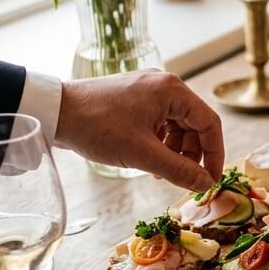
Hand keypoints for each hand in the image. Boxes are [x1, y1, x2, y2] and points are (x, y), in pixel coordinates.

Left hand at [55, 70, 224, 190]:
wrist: (54, 112)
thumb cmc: (98, 127)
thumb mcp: (143, 154)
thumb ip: (179, 170)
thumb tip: (205, 184)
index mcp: (172, 90)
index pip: (210, 124)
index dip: (214, 155)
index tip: (210, 180)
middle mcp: (165, 85)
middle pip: (194, 124)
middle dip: (192, 155)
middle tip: (183, 179)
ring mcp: (148, 89)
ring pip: (177, 125)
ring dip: (175, 151)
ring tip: (161, 172)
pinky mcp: (134, 97)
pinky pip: (160, 122)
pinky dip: (160, 143)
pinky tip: (148, 160)